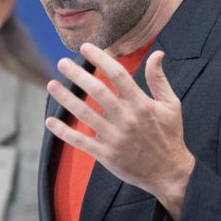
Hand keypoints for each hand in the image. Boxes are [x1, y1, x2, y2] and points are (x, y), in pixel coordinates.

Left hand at [46, 44, 194, 219]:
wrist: (169, 173)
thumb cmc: (169, 136)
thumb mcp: (171, 105)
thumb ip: (159, 80)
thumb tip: (157, 54)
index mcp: (142, 104)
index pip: (118, 75)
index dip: (100, 59)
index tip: (85, 48)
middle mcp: (126, 119)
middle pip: (98, 92)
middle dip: (78, 75)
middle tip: (62, 62)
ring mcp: (114, 137)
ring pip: (85, 114)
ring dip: (66, 99)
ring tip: (51, 85)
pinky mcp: (106, 155)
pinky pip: (81, 142)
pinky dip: (64, 132)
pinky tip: (50, 121)